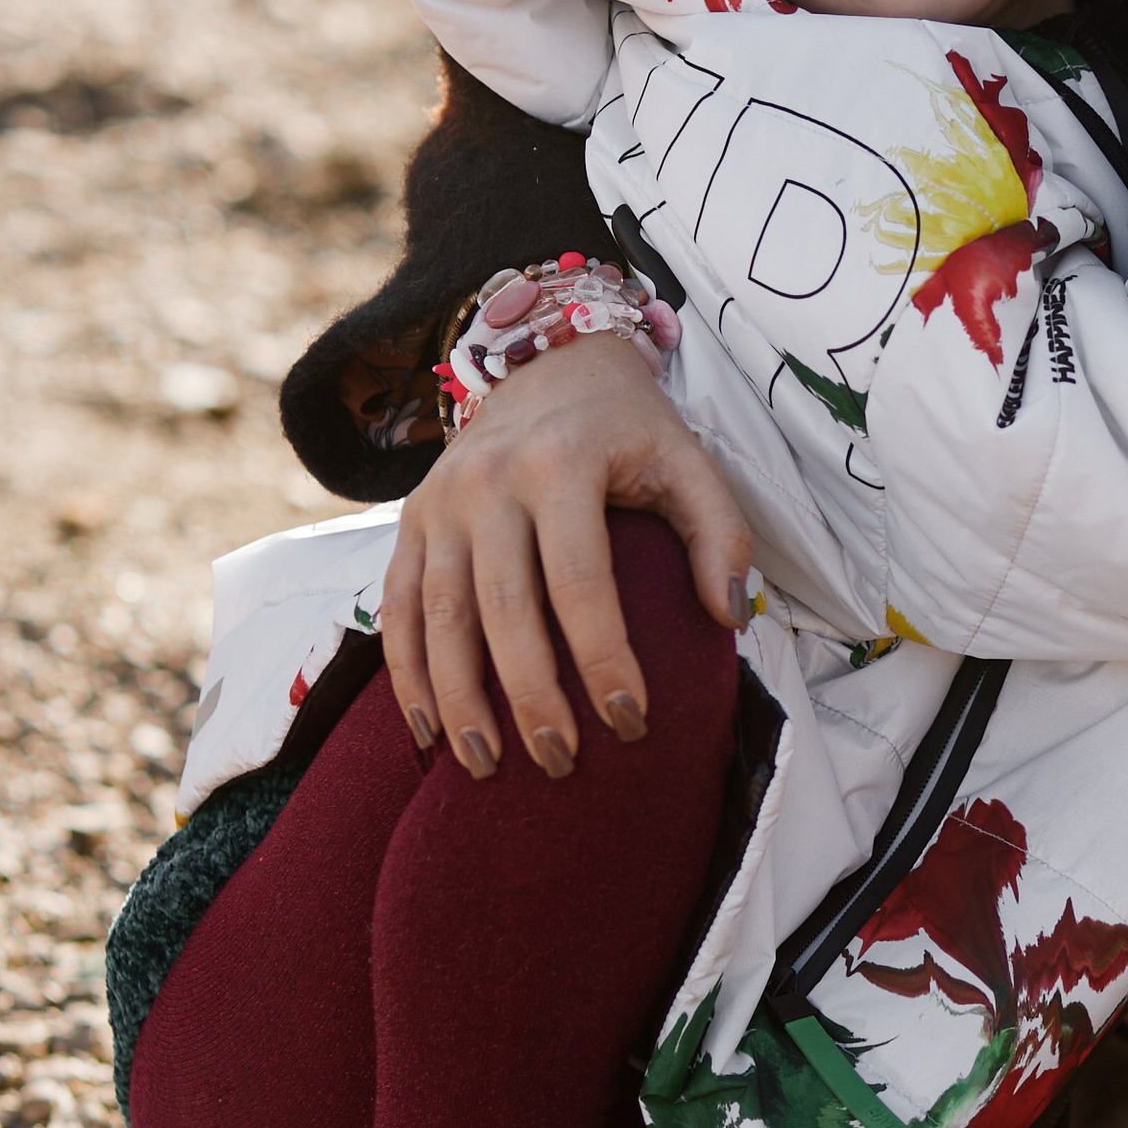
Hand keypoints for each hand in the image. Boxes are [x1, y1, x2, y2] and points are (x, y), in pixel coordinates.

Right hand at [381, 331, 750, 778]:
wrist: (546, 361)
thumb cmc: (627, 429)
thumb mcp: (687, 461)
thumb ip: (720, 533)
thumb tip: (729, 616)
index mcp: (561, 465)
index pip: (579, 582)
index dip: (603, 659)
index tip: (632, 722)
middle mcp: (489, 482)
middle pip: (503, 608)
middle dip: (530, 695)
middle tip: (560, 763)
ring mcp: (440, 502)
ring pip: (438, 616)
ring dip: (458, 699)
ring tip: (486, 766)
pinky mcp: (409, 520)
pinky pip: (397, 606)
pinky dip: (405, 672)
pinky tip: (427, 729)